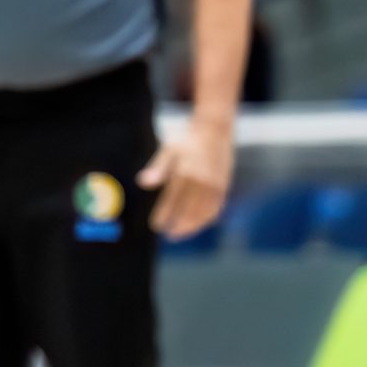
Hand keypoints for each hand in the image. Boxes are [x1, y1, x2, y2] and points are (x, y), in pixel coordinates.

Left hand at [137, 117, 233, 238]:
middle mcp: (202, 182)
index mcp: (185, 173)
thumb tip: (143, 183)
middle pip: (189, 213)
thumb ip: (157, 169)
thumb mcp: (168, 151)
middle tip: (168, 235)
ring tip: (180, 234)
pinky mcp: (224, 187)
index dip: (164, 216)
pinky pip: (215, 209)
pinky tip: (196, 225)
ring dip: (192, 227)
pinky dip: (205, 220)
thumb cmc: (186, 142)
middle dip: (178, 227)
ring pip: (203, 215)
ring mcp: (215, 186)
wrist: (214, 131)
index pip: (172, 202)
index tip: (155, 226)